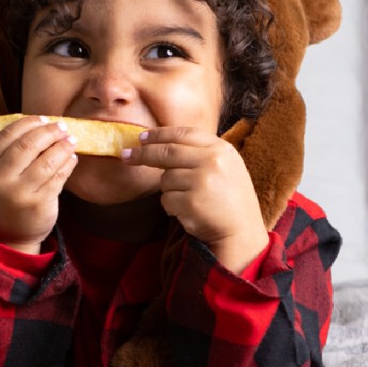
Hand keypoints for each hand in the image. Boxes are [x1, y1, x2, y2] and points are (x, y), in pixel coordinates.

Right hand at [0, 116, 77, 253]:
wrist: (8, 235)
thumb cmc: (6, 197)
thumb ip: (10, 151)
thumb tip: (41, 124)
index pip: (6, 135)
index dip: (27, 123)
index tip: (43, 119)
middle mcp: (0, 179)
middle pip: (27, 145)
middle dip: (48, 132)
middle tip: (62, 127)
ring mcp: (20, 193)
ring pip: (46, 161)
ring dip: (62, 146)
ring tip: (71, 140)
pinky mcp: (39, 203)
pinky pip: (58, 177)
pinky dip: (68, 164)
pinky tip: (72, 158)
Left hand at [123, 127, 268, 273]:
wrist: (241, 232)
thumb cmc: (229, 200)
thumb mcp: (225, 167)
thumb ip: (200, 154)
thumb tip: (161, 145)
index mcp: (221, 149)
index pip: (184, 134)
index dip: (159, 134)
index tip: (141, 138)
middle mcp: (212, 161)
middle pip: (166, 153)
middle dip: (143, 154)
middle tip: (126, 155)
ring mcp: (202, 181)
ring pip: (165, 179)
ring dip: (170, 191)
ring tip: (190, 201)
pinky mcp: (191, 202)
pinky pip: (166, 200)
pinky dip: (173, 208)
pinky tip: (190, 213)